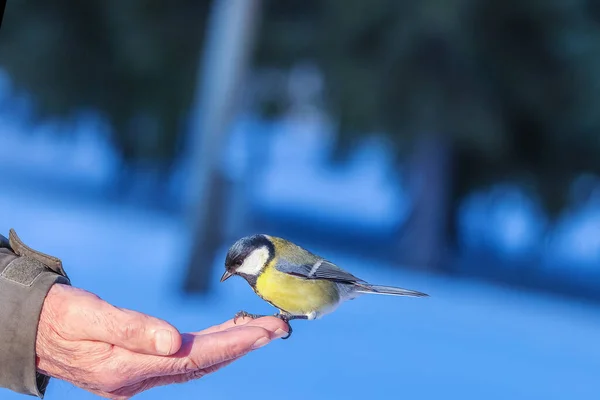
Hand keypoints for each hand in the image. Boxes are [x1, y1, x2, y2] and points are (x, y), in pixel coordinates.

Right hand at [36, 284, 287, 398]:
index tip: (265, 331)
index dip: (232, 345)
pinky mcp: (140, 366)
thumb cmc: (59, 317)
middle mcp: (139, 378)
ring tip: (264, 328)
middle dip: (243, 344)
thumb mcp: (90, 316)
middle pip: (203, 362)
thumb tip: (175, 341)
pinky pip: (185, 358)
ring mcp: (140, 376)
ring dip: (232, 345)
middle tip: (279, 326)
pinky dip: (211, 345)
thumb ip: (132, 329)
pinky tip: (228, 334)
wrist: (33, 332)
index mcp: (127, 369)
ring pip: (198, 362)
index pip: (194, 359)